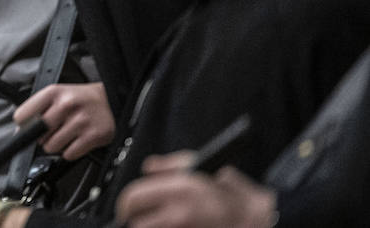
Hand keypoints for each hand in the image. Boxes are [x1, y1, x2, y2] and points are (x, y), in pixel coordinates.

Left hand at [13, 81, 114, 159]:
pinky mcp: (93, 136)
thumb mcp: (58, 94)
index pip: (23, 115)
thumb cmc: (81, 99)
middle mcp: (66, 105)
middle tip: (51, 131)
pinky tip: (76, 141)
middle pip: (37, 134)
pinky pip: (69, 154)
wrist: (112, 99)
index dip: (22, 126)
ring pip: (51, 147)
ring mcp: (80, 121)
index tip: (26, 129)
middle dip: (41, 137)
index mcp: (53, 92)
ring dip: (56, 146)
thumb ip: (39, 108)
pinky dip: (70, 152)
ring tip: (66, 135)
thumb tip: (20, 131)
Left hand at [115, 154, 277, 227]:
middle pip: (136, 223)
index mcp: (178, 189)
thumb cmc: (235, 197)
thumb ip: (170, 165)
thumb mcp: (202, 167)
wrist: (261, 222)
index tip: (127, 209)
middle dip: (133, 221)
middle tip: (137, 220)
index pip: (133, 198)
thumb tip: (149, 167)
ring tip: (156, 224)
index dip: (126, 205)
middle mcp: (179, 214)